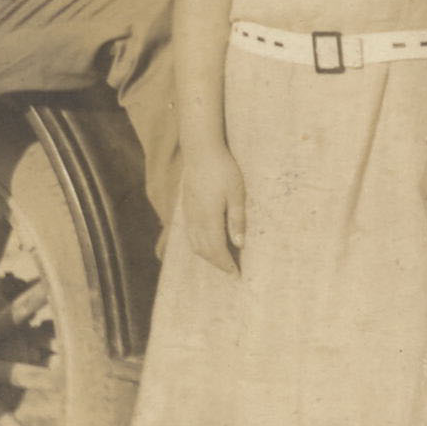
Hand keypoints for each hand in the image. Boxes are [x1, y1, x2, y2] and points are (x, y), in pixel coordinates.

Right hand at [178, 143, 248, 275]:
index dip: (226, 265)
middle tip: (232, 272)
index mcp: (209, 218)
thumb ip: (237, 219)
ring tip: (223, 262)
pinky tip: (208, 244)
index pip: (216, 249)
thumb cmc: (223, 169)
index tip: (237, 275)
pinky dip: (199, 245)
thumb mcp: (237, 193)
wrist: (200, 150)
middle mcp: (195, 219)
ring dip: (208, 256)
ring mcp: (188, 213)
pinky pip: (190, 234)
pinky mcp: (186, 208)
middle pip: (204, 251)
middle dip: (218, 264)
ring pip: (195, 244)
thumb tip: (239, 244)